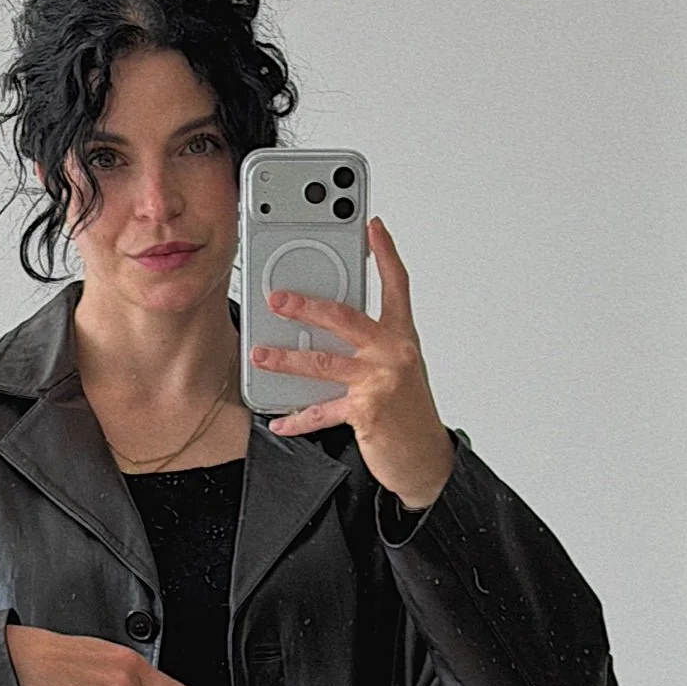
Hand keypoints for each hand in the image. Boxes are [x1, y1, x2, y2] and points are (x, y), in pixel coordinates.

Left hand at [249, 217, 456, 513]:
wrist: (425, 458)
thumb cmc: (409, 412)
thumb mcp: (399, 368)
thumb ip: (371, 344)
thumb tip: (327, 328)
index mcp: (401, 337)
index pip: (396, 285)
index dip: (385, 252)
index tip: (372, 227)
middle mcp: (392, 353)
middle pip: (344, 317)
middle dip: (306, 305)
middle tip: (278, 299)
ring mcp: (379, 382)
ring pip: (323, 363)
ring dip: (286, 359)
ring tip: (261, 354)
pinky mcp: (366, 412)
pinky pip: (321, 412)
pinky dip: (296, 419)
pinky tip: (278, 420)